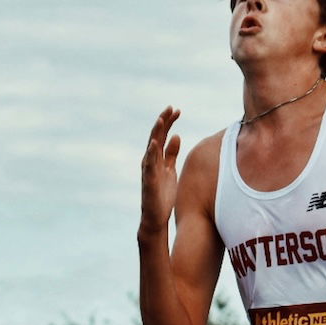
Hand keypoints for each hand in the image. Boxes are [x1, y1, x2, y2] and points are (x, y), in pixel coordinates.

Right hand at [140, 107, 181, 235]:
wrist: (156, 216)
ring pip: (151, 147)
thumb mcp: (170, 169)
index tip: (177, 110)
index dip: (168, 122)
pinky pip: (149, 165)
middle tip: (171, 108)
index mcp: (156, 157)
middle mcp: (150, 160)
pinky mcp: (149, 181)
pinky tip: (155, 143)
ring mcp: (148, 170)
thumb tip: (176, 136)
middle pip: (156, 137)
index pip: (162, 135)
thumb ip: (172, 153)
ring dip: (156, 133)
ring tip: (161, 120)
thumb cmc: (163, 193)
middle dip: (163, 122)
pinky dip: (151, 154)